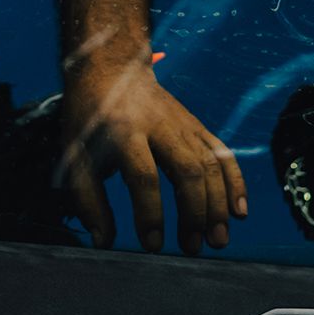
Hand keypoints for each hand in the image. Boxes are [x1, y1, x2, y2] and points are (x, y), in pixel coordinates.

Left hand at [59, 55, 245, 253]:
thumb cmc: (89, 117)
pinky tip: (239, 211)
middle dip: (194, 213)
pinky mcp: (196, 125)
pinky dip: (235, 182)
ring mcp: (182, 124)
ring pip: (210, 163)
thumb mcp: (74, 152)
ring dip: (218, 204)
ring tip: (217, 240)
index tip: (152, 244)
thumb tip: (103, 240)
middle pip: (187, 170)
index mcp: (123, 131)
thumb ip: (87, 197)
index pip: (143, 176)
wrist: (111, 66)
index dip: (150, 212)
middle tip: (192, 248)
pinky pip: (222, 153)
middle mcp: (159, 126)